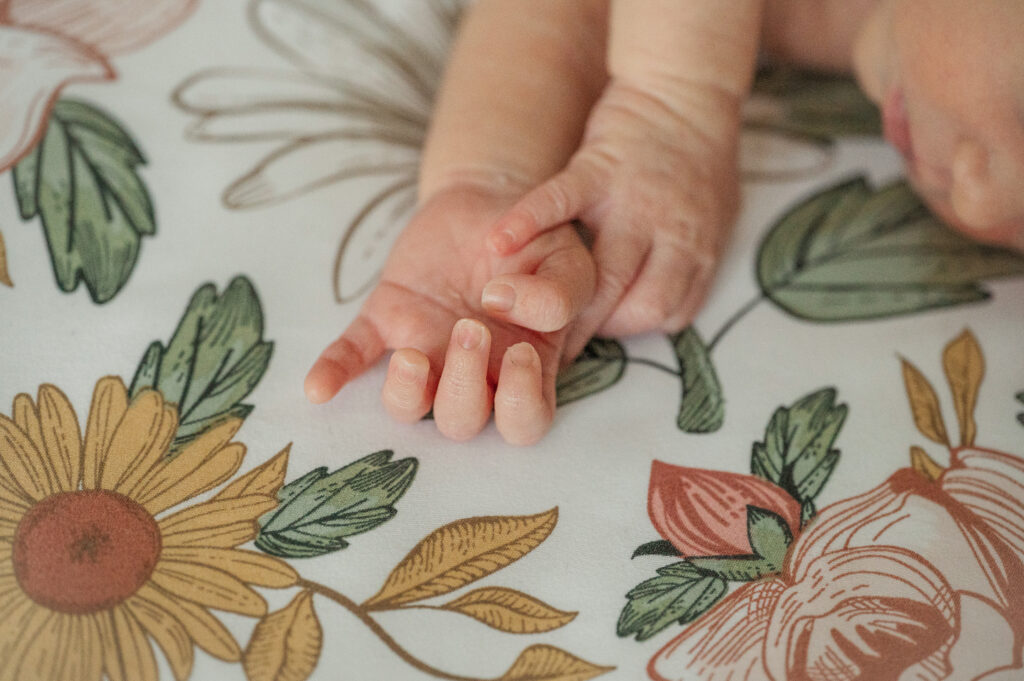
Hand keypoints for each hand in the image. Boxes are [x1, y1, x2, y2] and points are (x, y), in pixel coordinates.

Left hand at [305, 185, 594, 444]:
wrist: (492, 202)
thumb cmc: (539, 244)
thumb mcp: (570, 260)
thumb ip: (560, 291)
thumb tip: (501, 302)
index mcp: (525, 367)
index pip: (525, 422)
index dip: (519, 403)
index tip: (519, 350)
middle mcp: (474, 371)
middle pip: (462, 422)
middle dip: (463, 387)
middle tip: (469, 329)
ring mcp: (426, 348)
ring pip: (408, 407)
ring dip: (406, 393)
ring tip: (411, 353)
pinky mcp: (387, 318)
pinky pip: (354, 354)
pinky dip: (334, 371)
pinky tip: (318, 388)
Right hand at [483, 80, 739, 355]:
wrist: (683, 92)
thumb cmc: (701, 163)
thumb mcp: (718, 220)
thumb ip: (693, 266)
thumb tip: (665, 315)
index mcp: (696, 249)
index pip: (665, 314)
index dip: (629, 327)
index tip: (601, 327)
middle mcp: (669, 233)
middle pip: (634, 306)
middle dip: (592, 332)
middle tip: (554, 342)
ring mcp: (632, 202)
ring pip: (600, 273)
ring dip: (561, 302)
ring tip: (526, 315)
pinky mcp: (597, 168)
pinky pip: (557, 200)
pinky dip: (525, 221)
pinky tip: (497, 242)